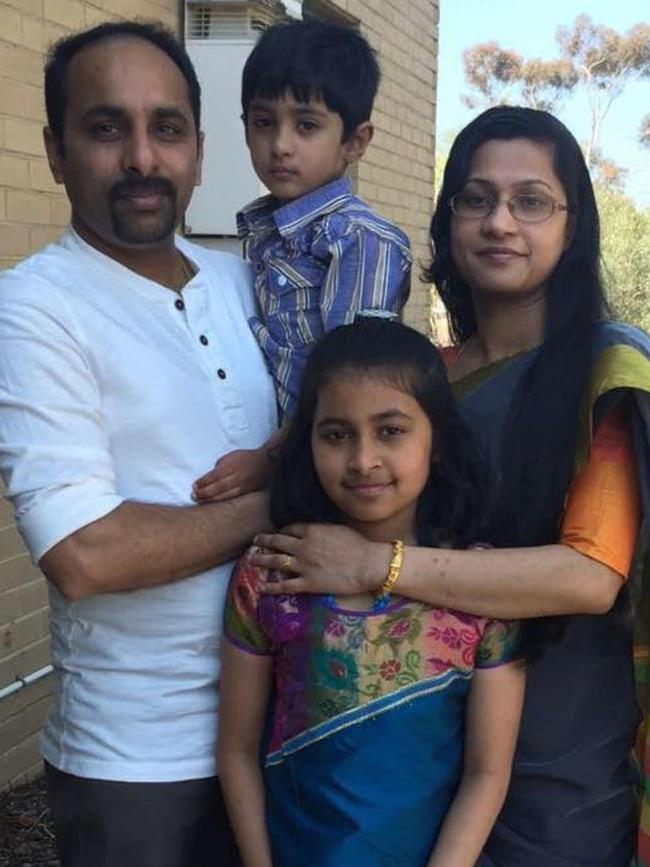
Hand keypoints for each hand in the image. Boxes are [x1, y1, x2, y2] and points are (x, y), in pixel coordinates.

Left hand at [192, 448, 270, 502]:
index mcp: (230, 467)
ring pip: (223, 496)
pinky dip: (221, 501)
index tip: (194, 486)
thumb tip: (210, 477)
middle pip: (216, 488)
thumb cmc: (245, 458)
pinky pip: (231, 499)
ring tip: (200, 501)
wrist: (264, 462)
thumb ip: (219, 467)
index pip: (212, 476)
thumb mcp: (230, 456)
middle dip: (203, 493)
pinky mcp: (245, 493)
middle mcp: (235, 477)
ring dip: (210, 499)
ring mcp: (241, 487)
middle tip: (194, 496)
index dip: (202, 482)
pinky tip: (214, 503)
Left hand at [249, 523, 389, 595]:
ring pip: (276, 561)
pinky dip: (272, 586)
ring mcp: (304, 565)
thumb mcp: (339, 529)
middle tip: (255, 540)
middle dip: (264, 540)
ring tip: (251, 559)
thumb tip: (317, 529)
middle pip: (277, 542)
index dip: (282, 530)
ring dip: (261, 559)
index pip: (290, 528)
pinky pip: (285, 585)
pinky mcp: (308, 583)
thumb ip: (324, 529)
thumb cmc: (359, 545)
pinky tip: (262, 587)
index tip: (278, 533)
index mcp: (312, 531)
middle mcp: (303, 546)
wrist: (368, 564)